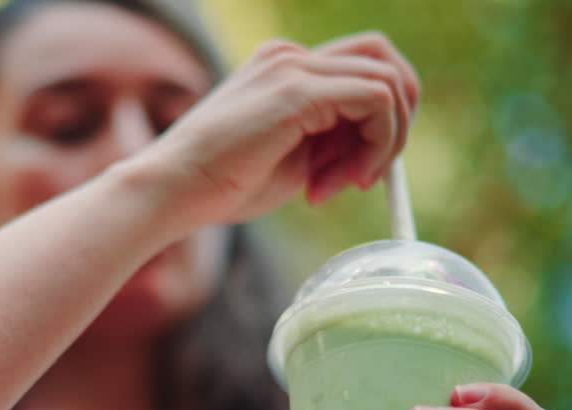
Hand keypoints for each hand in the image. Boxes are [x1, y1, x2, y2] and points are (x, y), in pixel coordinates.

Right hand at [134, 31, 419, 225]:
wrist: (174, 191)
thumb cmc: (222, 186)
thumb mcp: (291, 160)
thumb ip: (329, 144)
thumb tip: (374, 152)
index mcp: (285, 67)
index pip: (361, 70)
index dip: (375, 123)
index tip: (355, 174)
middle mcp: (291, 56)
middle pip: (383, 58)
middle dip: (397, 118)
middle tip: (373, 173)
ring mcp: (294, 66)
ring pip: (388, 79)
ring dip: (386, 140)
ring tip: (349, 183)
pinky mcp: (298, 89)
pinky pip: (377, 99)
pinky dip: (379, 143)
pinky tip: (347, 178)